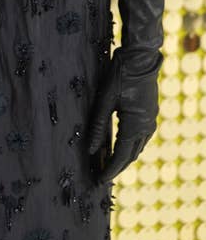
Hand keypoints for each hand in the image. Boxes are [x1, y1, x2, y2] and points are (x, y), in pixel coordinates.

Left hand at [87, 47, 160, 183]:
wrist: (140, 58)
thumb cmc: (120, 76)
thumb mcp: (105, 100)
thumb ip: (98, 126)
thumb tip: (89, 150)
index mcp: (135, 125)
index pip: (122, 156)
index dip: (110, 170)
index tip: (99, 181)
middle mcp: (146, 127)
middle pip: (131, 156)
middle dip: (116, 168)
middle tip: (101, 177)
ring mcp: (151, 122)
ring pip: (137, 148)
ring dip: (124, 158)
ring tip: (107, 166)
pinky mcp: (150, 115)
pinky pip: (140, 138)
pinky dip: (130, 147)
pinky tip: (119, 147)